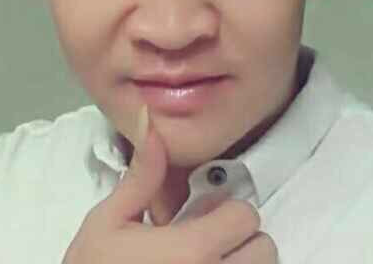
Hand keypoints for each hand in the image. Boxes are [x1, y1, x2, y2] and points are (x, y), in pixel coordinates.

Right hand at [62, 105, 277, 262]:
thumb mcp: (108, 220)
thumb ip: (141, 175)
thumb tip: (149, 123)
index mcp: (191, 250)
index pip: (246, 216)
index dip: (226, 209)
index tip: (204, 213)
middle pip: (264, 249)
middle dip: (239, 238)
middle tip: (207, 238)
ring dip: (239, 262)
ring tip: (204, 260)